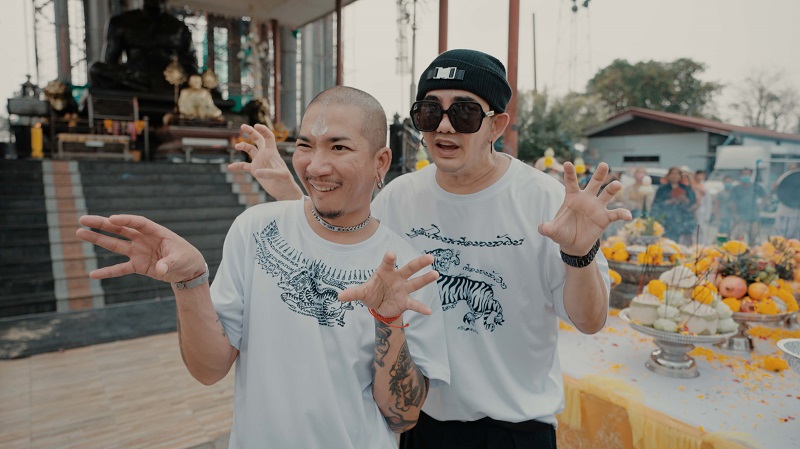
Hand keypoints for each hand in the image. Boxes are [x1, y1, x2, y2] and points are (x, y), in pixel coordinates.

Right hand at [75, 215, 205, 282]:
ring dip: (98, 240)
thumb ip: (170, 263)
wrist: (188, 270)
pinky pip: (120, 268)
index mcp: (156, 232)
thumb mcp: (182, 260)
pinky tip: (92, 274)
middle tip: (83, 219)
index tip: (112, 219)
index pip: (138, 223)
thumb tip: (160, 269)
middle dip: (102, 224)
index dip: (126, 220)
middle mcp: (144, 239)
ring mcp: (139, 251)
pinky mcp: (138, 265)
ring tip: (79, 233)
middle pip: (120, 229)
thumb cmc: (187, 259)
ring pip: (115, 244)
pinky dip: (108, 272)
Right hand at [228, 123, 304, 200]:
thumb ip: (270, 173)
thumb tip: (256, 172)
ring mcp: (259, 162)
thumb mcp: (281, 176)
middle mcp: (265, 155)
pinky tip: (230, 167)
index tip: (256, 125)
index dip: (263, 130)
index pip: (268, 137)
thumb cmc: (286, 181)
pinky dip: (237, 166)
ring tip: (237, 147)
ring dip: (243, 146)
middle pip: (257, 139)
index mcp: (272, 152)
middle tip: (242, 126)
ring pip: (250, 149)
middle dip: (250, 132)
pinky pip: (244, 165)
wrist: (284, 191)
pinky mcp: (255, 170)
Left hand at [339, 252, 438, 318]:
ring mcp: (403, 289)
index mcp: (385, 272)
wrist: (378, 306)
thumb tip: (339, 296)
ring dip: (426, 279)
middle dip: (419, 263)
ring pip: (416, 282)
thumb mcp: (362, 293)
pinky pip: (414, 303)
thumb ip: (353, 293)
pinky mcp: (406, 301)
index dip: (389, 259)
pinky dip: (421, 307)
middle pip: (409, 268)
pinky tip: (429, 311)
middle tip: (429, 257)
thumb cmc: (371, 293)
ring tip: (436, 274)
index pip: (388, 263)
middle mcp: (397, 278)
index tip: (391, 254)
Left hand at [539, 162, 632, 255]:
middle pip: (594, 183)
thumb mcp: (553, 230)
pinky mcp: (605, 218)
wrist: (573, 245)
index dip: (569, 173)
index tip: (567, 163)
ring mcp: (597, 207)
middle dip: (599, 174)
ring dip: (613, 188)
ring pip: (607, 194)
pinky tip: (628, 216)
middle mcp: (587, 199)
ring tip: (617, 184)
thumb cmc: (562, 232)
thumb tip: (542, 228)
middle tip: (603, 164)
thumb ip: (547, 228)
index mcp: (572, 197)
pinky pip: (616, 214)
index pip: (571, 182)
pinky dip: (623, 214)